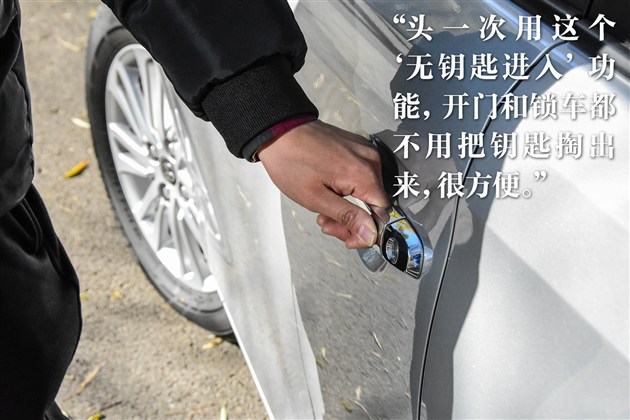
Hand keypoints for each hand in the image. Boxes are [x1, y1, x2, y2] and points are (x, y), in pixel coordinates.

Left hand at [258, 120, 389, 247]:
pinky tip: (329, 193)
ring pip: (368, 191)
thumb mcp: (316, 198)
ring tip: (323, 210)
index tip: (348, 238)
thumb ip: (347, 217)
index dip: (367, 230)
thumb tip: (371, 234)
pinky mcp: (357, 147)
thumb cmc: (292, 163)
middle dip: (352, 220)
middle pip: (375, 203)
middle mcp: (370, 160)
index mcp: (363, 174)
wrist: (280, 132)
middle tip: (327, 224)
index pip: (383, 213)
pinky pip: (362, 176)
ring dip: (349, 206)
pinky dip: (348, 190)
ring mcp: (365, 151)